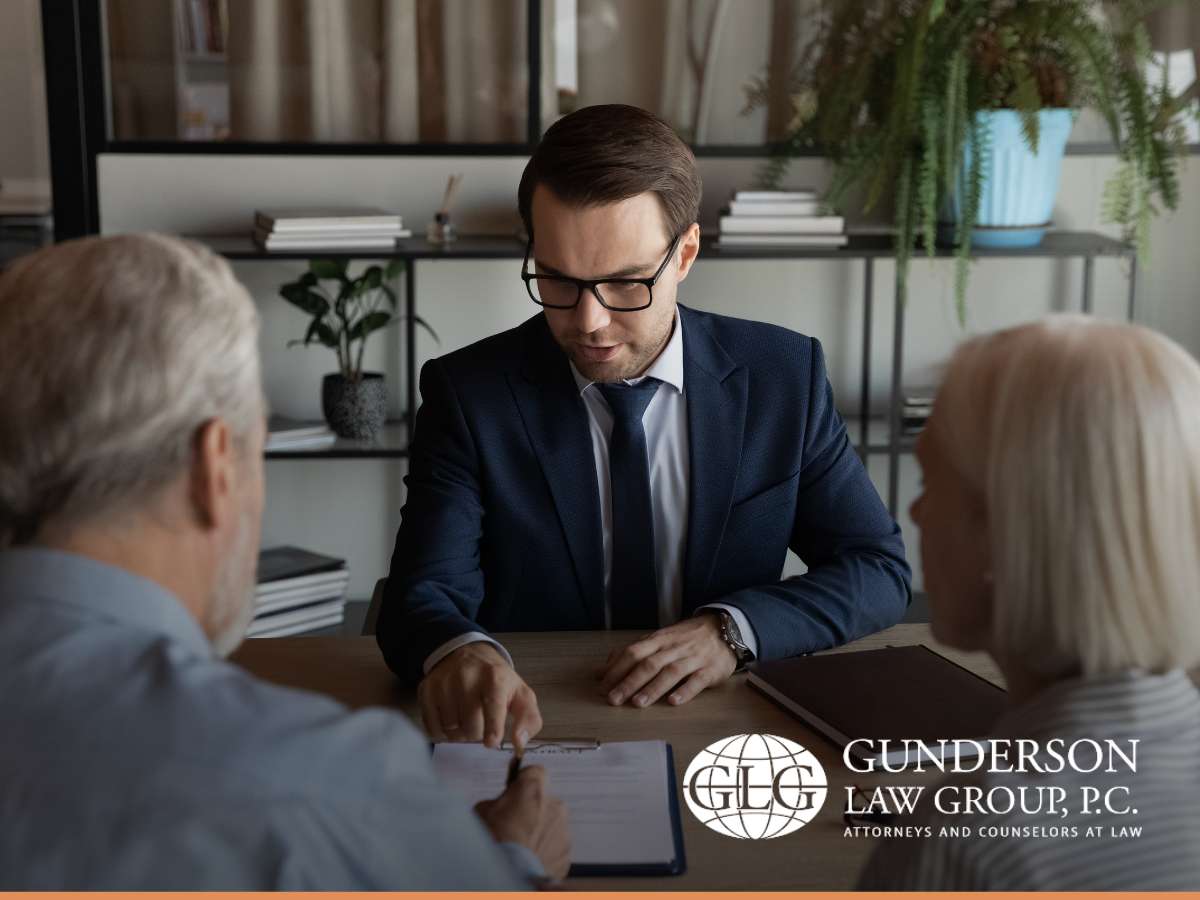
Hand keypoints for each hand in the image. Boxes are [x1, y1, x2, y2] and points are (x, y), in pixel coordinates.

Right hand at [418, 642, 542, 748]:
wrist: (468, 654)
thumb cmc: (498, 680)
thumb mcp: (521, 694)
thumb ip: (529, 720)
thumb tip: (519, 743)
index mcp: (495, 677)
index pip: (493, 705)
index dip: (492, 727)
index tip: (491, 742)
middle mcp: (467, 676)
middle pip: (470, 725)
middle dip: (477, 733)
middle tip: (480, 725)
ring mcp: (444, 682)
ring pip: (450, 728)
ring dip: (459, 734)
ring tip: (465, 721)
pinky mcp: (426, 689)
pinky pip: (431, 726)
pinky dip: (441, 733)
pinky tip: (450, 722)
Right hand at [476, 765, 570, 881]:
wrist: (509, 876)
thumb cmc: (493, 841)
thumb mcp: (482, 812)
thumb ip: (497, 802)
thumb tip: (499, 806)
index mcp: (534, 789)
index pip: (535, 771)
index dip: (524, 780)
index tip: (515, 789)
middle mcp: (554, 804)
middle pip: (544, 800)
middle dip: (531, 808)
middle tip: (512, 824)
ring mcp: (563, 829)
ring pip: (550, 823)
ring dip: (538, 830)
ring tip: (519, 847)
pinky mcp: (565, 852)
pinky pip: (554, 845)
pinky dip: (543, 850)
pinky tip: (527, 859)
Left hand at [596, 613, 736, 707]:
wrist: (725, 630)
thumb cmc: (686, 639)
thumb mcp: (659, 640)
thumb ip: (633, 653)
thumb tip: (603, 669)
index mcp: (659, 640)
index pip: (634, 652)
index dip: (617, 669)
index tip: (602, 686)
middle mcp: (674, 648)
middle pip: (649, 664)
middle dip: (629, 682)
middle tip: (614, 700)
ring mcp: (693, 658)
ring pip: (671, 672)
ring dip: (653, 688)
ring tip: (638, 703)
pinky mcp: (710, 670)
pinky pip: (697, 680)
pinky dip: (685, 691)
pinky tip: (673, 701)